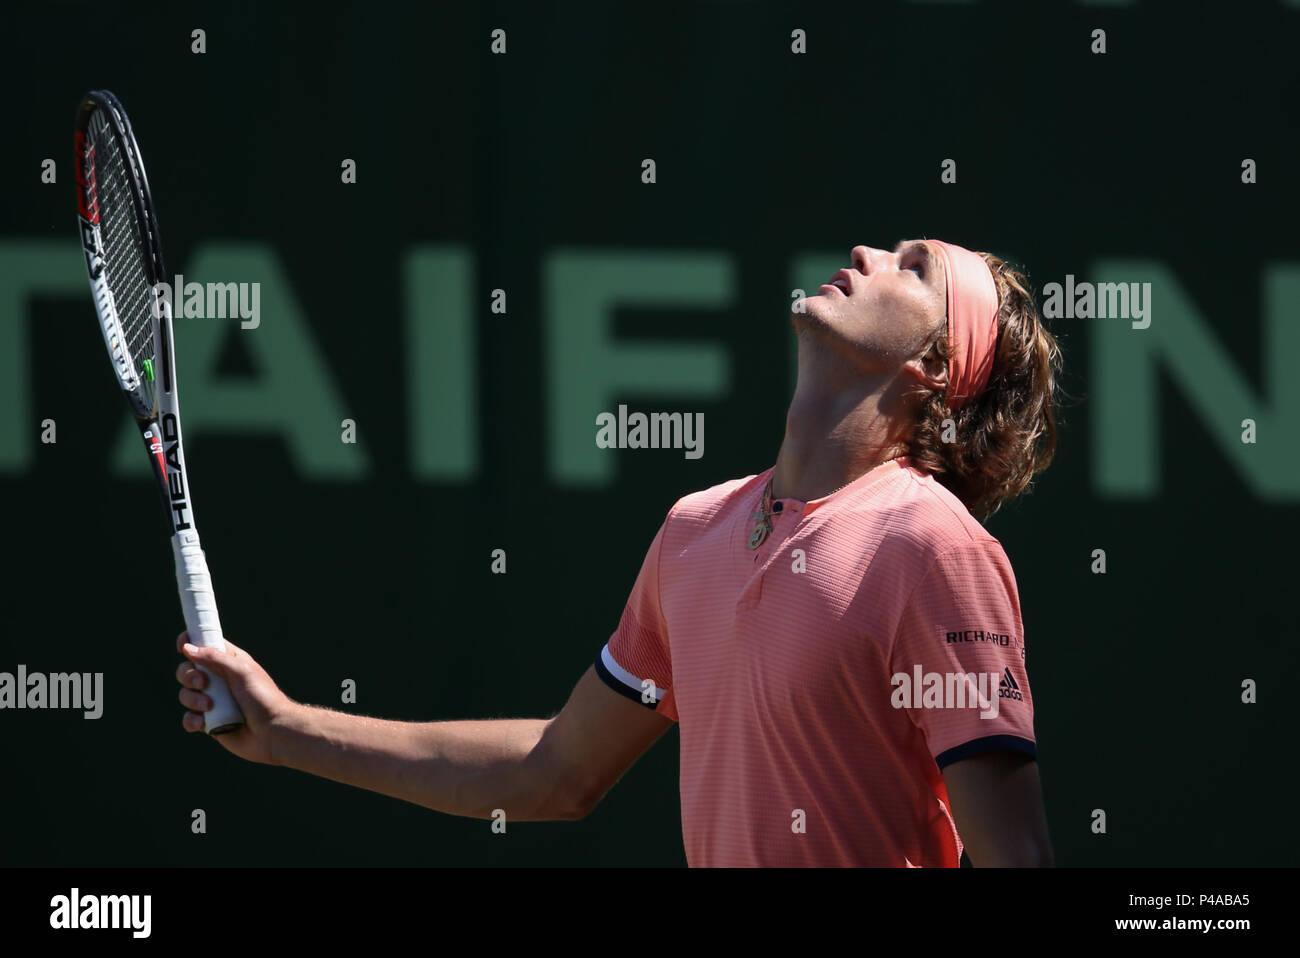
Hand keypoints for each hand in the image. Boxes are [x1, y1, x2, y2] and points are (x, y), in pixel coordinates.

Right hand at [175, 631, 293, 764]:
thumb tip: (188, 648)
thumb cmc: (263, 697)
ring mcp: (212, 701)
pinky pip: (189, 718)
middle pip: (187, 670)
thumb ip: (214, 657)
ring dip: (193, 700)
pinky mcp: (209, 722)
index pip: (203, 646)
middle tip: (204, 684)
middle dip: (189, 676)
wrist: (272, 731)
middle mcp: (218, 679)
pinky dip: (192, 720)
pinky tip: (204, 723)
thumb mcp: (241, 671)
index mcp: (228, 661)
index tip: (183, 646)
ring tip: (211, 706)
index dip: (190, 643)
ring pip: (185, 694)